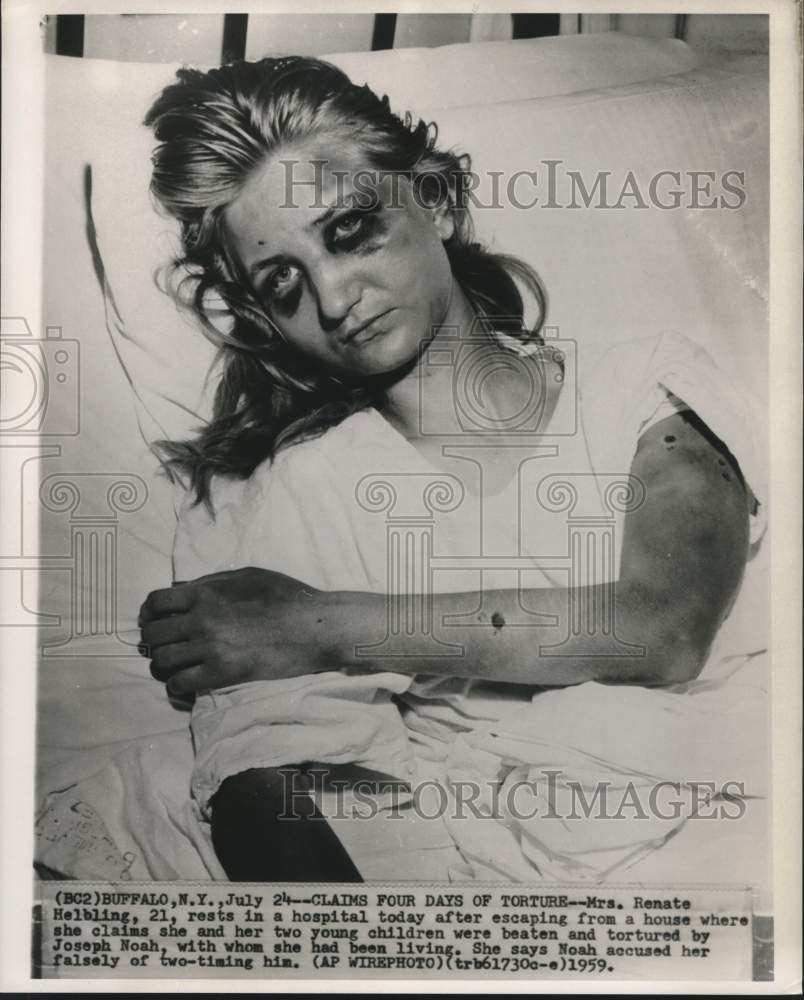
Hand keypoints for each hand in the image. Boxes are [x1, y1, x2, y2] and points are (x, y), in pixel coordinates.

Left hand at [139, 567, 339, 695]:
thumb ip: (212, 582)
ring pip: (161, 661)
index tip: (154, 620)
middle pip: (153, 634)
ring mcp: (210, 648)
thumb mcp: (247, 576)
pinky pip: (179, 683)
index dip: (150, 613)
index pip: (156, 603)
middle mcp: (201, 620)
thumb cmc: (286, 596)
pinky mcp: (222, 673)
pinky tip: (186, 681)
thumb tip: (183, 591)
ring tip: (175, 665)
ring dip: (163, 663)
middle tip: (166, 644)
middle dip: (154, 639)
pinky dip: (177, 684)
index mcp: (205, 593)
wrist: (313, 626)